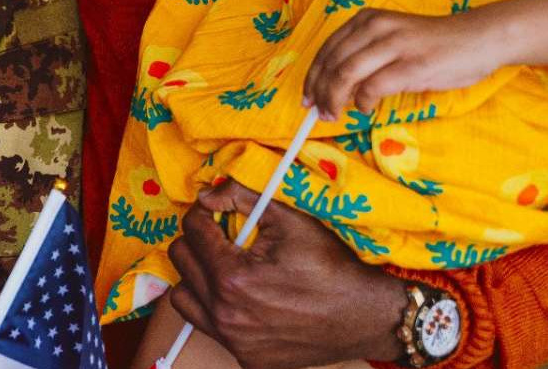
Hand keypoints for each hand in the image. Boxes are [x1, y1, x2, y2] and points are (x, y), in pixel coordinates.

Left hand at [167, 180, 407, 368]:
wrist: (366, 316)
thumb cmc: (331, 266)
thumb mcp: (289, 219)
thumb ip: (241, 198)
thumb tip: (206, 194)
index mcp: (232, 278)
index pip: (191, 231)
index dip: (203, 213)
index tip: (218, 211)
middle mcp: (226, 316)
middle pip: (181, 261)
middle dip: (198, 241)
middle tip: (222, 236)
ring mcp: (235, 343)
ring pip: (184, 299)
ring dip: (197, 277)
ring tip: (224, 267)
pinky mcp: (247, 359)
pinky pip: (209, 328)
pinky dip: (217, 309)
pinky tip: (243, 298)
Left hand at [304, 8, 503, 120]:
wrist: (478, 38)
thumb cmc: (434, 44)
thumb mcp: (392, 39)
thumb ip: (365, 54)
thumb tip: (336, 87)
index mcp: (367, 19)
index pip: (327, 49)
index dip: (312, 76)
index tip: (307, 97)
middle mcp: (376, 27)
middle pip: (332, 64)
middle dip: (319, 92)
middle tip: (318, 112)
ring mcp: (394, 45)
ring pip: (346, 75)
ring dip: (334, 99)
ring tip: (334, 115)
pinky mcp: (412, 65)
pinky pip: (373, 87)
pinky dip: (363, 102)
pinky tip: (366, 109)